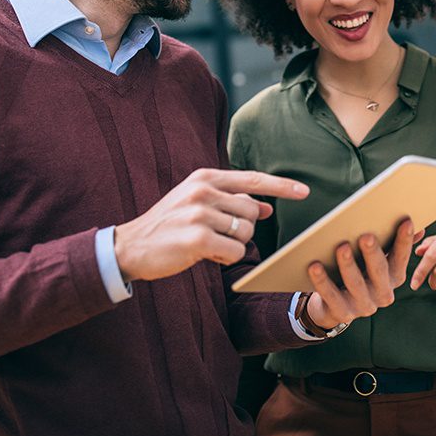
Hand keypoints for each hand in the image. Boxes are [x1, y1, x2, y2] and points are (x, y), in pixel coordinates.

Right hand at [114, 169, 308, 281]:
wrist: (131, 246)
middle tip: (219, 235)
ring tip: (208, 245)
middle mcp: (203, 191)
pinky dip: (226, 257)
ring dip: (233, 244)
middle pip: (251, 211)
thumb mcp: (198, 205)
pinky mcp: (198, 238)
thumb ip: (231, 201)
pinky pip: (234, 251)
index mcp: (204, 178)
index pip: (252, 178)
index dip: (281, 185)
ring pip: (245, 232)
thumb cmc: (169, 226)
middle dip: (244, 228)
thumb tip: (265, 206)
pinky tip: (206, 255)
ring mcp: (200, 213)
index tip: (304, 191)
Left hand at [303, 219, 420, 329]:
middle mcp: (382, 294)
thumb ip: (395, 245)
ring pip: (355, 284)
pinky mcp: (342, 313)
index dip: (405, 241)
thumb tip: (417, 226)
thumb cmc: (359, 273)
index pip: (401, 258)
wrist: (335, 306)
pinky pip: (331, 296)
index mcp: (394, 278)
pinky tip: (314, 266)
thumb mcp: (378, 261)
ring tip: (341, 247)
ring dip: (348, 265)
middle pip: (379, 271)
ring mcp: (363, 306)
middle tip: (366, 236)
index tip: (406, 221)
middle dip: (373, 253)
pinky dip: (322, 281)